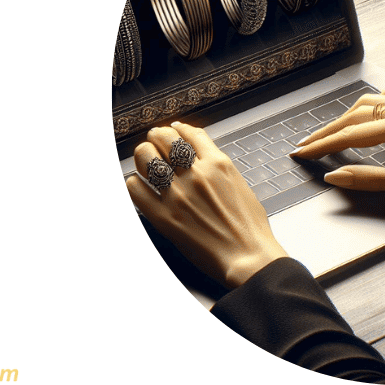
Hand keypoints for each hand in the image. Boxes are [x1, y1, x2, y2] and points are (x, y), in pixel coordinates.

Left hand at [125, 121, 287, 287]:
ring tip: (145, 159)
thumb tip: (205, 157)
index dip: (179, 129)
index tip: (174, 129)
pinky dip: (135, 183)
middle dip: (157, 137)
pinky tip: (139, 185)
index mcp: (219, 164)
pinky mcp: (164, 216)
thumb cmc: (249, 227)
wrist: (248, 256)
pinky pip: (136, 189)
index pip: (191, 133)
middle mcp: (197, 174)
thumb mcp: (240, 185)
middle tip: (154, 141)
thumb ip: (220, 168)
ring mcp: (178, 194)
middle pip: (164, 139)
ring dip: (143, 156)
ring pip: (146, 158)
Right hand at [291, 90, 384, 196]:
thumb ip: (372, 179)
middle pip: (355, 115)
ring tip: (330, 132)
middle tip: (305, 145)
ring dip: (346, 116)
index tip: (300, 154)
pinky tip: (366, 111)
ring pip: (370, 103)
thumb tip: (337, 176)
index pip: (350, 136)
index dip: (322, 146)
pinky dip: (369, 105)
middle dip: (327, 130)